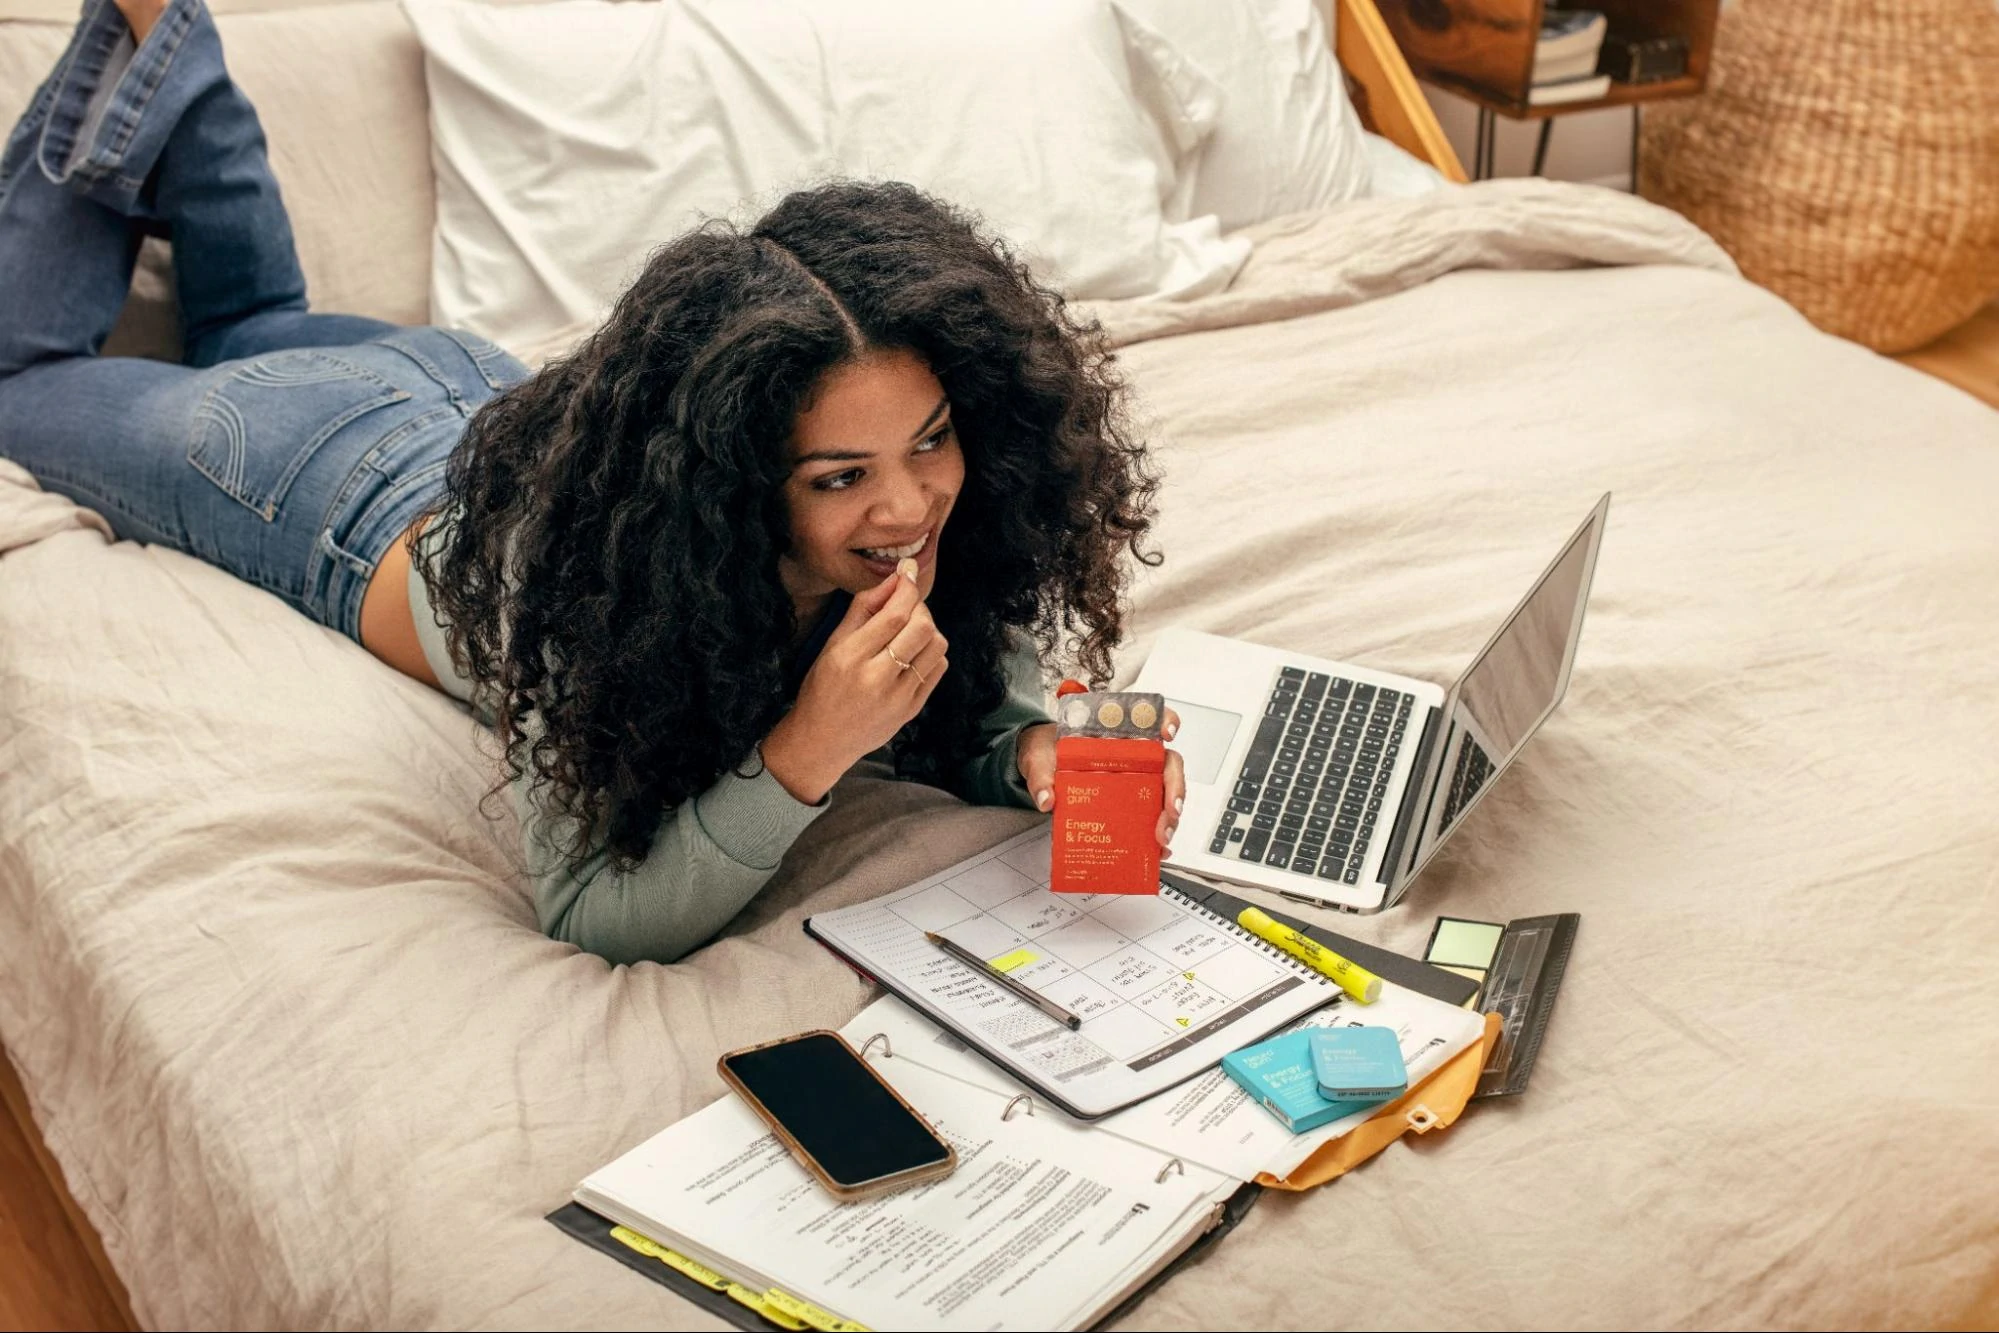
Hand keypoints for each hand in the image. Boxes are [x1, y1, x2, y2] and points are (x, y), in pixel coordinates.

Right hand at [763, 560, 947, 802]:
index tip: (909, 572)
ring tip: (910, 632)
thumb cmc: (823, 687)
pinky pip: (938, 668)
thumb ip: (863, 608)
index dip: (907, 587)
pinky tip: (913, 654)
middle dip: (919, 608)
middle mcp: (877, 678)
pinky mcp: (912, 709)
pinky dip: (931, 653)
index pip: (894, 614)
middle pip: (921, 628)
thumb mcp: (832, 644)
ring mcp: (899, 697)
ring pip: (936, 647)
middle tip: (906, 607)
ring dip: (928, 630)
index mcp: (851, 657)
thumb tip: (896, 579)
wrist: (824, 739)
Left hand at [1016, 708, 1186, 851]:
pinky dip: (1156, 836)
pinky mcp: (1127, 803)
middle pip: (1166, 765)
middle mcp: (1131, 756)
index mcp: (1112, 735)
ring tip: (1161, 839)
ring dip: (1169, 817)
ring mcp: (1132, 780)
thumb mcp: (1038, 758)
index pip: (1147, 721)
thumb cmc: (1046, 753)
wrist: (1039, 767)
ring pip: (1164, 794)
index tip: (1168, 733)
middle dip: (1174, 788)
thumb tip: (1047, 800)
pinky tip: (1156, 851)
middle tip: (1170, 812)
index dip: (1164, 721)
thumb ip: (1040, 774)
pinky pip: (1149, 817)